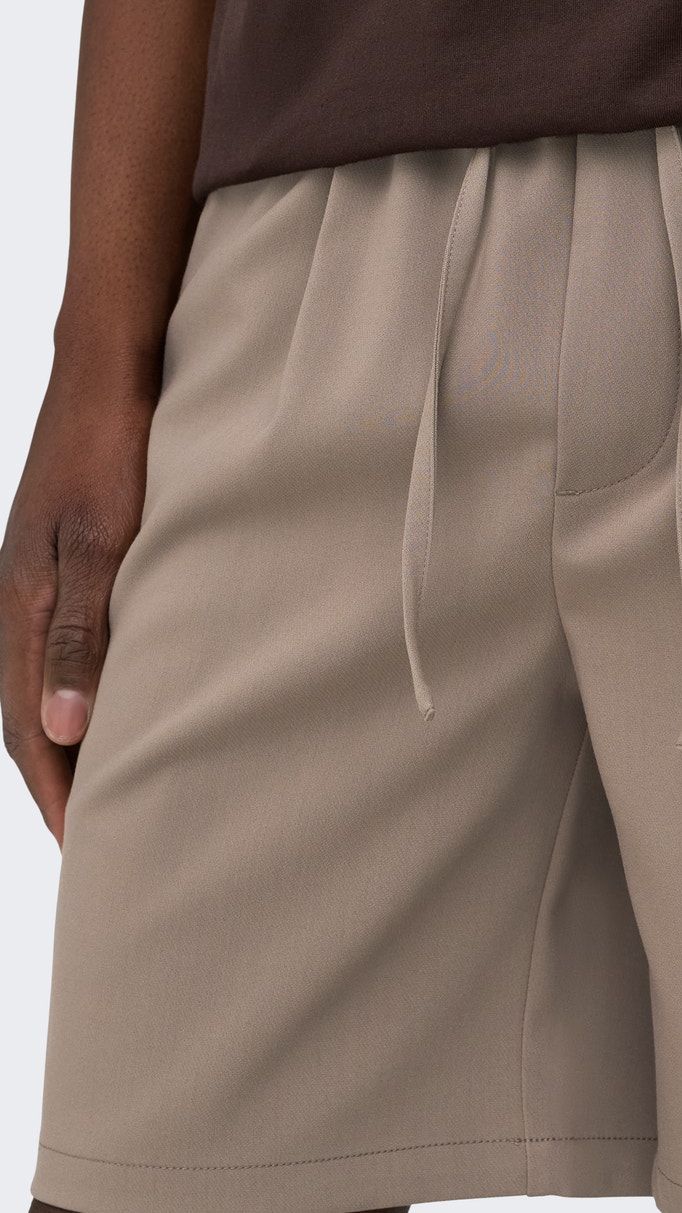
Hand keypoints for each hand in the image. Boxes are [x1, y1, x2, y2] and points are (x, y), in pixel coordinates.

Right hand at [0, 360, 153, 843]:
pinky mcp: (76, 554)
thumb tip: (61, 729)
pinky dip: (92, 685)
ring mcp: (47, 576)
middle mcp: (27, 600)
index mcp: (23, 608)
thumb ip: (82, 633)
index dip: (56, 789)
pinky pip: (73, 642)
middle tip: (101, 836)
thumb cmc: (112, 446)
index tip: (85, 848)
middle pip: (33, 713)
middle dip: (61, 777)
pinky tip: (127, 693)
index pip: (28, 727)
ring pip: (51, 680)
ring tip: (115, 783)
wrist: (110, 364)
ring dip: (76, 736)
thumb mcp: (103, 541)